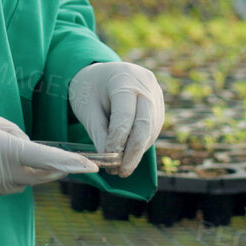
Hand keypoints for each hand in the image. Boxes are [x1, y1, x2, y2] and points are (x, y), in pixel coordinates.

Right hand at [0, 105, 97, 203]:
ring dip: (22, 171)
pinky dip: (1, 177)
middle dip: (53, 168)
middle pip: (37, 175)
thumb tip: (29, 146)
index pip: (43, 157)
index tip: (91, 166)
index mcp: (0, 149)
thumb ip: (12, 131)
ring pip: (19, 183)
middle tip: (69, 162)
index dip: (69, 162)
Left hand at [69, 61, 164, 176]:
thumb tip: (108, 158)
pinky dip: (141, 144)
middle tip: (121, 172)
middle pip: (145, 123)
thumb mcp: (86, 107)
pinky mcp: (159, 104)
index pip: (125, 114)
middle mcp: (146, 84)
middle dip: (134, 152)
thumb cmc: (89, 88)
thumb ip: (98, 132)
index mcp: (124, 78)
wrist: (101, 74)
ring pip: (151, 129)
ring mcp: (156, 94)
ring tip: (120, 167)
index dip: (118, 139)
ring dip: (137, 151)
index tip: (109, 159)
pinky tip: (128, 154)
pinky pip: (153, 128)